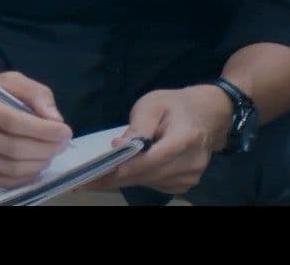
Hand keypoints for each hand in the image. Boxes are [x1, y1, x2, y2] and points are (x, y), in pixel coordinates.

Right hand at [0, 70, 72, 188]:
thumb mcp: (7, 80)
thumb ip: (35, 93)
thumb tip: (54, 119)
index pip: (11, 121)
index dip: (42, 130)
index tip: (65, 131)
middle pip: (13, 148)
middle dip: (45, 148)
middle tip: (61, 144)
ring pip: (10, 168)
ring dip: (39, 163)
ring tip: (50, 153)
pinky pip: (1, 181)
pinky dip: (25, 177)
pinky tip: (35, 166)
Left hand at [81, 85, 229, 194]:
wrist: (206, 115)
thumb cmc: (175, 105)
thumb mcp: (153, 105)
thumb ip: (138, 126)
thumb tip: (119, 146)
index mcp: (185, 139)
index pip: (152, 159)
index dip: (125, 168)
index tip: (98, 173)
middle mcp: (191, 163)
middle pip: (147, 175)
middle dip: (114, 178)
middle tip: (83, 180)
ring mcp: (191, 176)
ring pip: (149, 183)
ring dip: (122, 180)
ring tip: (94, 178)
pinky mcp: (186, 183)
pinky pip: (155, 185)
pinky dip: (136, 179)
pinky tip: (120, 173)